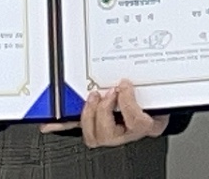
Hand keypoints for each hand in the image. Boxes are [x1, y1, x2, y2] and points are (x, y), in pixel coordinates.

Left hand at [46, 79, 166, 146]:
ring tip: (93, 97)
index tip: (124, 85)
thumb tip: (142, 73)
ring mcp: (107, 134)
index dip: (127, 103)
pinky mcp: (93, 128)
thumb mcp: (160, 94)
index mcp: (142, 125)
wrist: (153, 113)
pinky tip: (49, 124)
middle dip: (104, 110)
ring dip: (88, 114)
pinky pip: (76, 129)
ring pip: (92, 136)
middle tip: (107, 92)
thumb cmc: (154, 104)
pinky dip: (61, 126)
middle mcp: (123, 134)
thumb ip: (153, 84)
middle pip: (108, 133)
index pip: (135, 122)